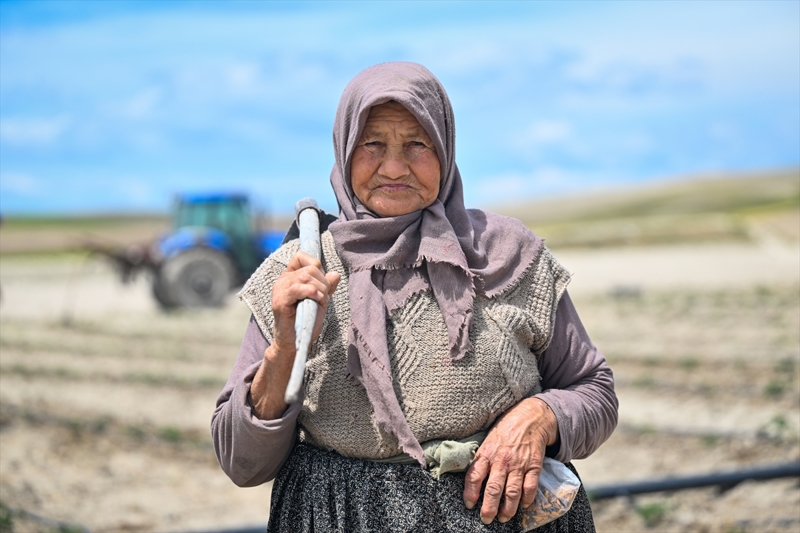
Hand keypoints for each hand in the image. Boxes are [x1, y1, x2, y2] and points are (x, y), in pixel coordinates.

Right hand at [271, 251, 340, 354]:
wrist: (295, 342)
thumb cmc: (306, 321)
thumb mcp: (320, 300)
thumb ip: (326, 286)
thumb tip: (335, 274)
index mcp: (290, 276)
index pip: (302, 256)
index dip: (317, 266)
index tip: (321, 283)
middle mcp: (282, 280)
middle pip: (309, 268)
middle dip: (323, 282)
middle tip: (324, 297)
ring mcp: (279, 290)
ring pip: (305, 276)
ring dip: (320, 288)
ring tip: (320, 300)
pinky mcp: (280, 301)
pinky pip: (297, 288)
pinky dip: (311, 292)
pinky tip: (317, 300)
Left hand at [463, 398, 558, 523]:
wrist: (530, 417)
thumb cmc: (505, 430)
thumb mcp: (487, 440)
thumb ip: (481, 459)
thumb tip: (471, 479)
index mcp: (487, 453)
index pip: (474, 476)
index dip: (470, 492)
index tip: (469, 504)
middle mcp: (502, 461)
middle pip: (493, 489)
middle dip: (489, 508)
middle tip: (486, 519)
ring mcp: (519, 464)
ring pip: (512, 492)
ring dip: (508, 509)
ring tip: (503, 518)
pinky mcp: (534, 466)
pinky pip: (530, 487)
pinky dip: (527, 499)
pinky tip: (524, 506)